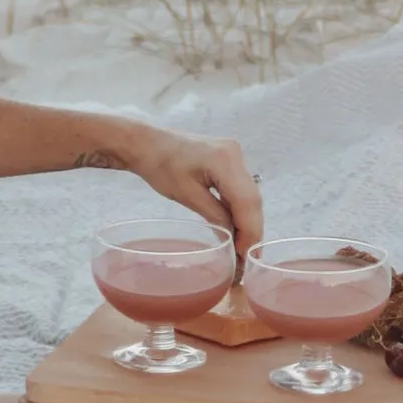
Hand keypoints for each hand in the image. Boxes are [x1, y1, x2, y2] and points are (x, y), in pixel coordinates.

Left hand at [119, 120, 262, 257]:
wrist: (149, 143)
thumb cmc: (161, 166)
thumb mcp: (187, 195)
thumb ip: (215, 216)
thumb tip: (233, 240)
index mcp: (226, 160)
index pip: (247, 201)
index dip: (250, 231)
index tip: (245, 256)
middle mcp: (236, 154)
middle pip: (252, 198)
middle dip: (252, 229)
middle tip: (247, 258)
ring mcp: (234, 155)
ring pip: (249, 194)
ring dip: (247, 221)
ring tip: (242, 248)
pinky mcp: (230, 159)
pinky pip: (241, 188)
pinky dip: (240, 209)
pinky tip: (236, 227)